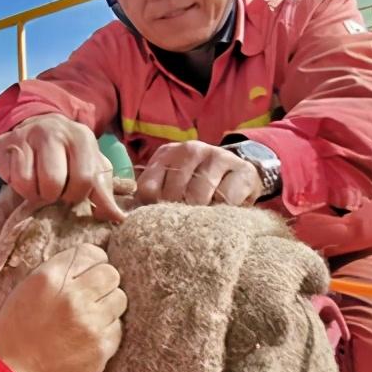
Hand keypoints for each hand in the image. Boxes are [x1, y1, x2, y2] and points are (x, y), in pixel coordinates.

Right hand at [0, 114, 126, 221]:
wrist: (39, 126)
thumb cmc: (69, 154)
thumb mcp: (91, 167)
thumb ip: (103, 193)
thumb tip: (118, 218)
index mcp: (81, 137)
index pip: (84, 179)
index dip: (77, 194)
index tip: (72, 191)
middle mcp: (54, 131)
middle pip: (53, 182)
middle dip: (53, 195)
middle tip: (53, 190)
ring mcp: (27, 134)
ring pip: (28, 183)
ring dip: (33, 193)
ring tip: (39, 185)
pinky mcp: (4, 142)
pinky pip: (9, 177)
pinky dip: (16, 185)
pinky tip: (24, 176)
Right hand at [0, 244, 126, 371]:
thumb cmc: (13, 335)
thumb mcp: (25, 292)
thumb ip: (56, 275)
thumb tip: (86, 266)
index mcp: (49, 278)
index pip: (91, 252)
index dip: (93, 261)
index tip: (91, 271)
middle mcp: (72, 296)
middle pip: (111, 274)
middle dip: (103, 282)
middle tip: (93, 295)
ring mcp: (90, 323)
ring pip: (119, 299)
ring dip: (107, 306)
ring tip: (90, 318)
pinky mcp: (101, 347)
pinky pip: (117, 328)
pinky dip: (106, 331)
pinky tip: (88, 338)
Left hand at [135, 141, 262, 206]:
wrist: (240, 173)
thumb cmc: (198, 184)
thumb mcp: (172, 184)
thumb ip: (152, 196)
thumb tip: (129, 217)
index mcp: (167, 154)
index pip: (148, 187)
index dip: (153, 208)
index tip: (161, 218)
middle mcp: (190, 149)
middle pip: (173, 192)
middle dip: (178, 212)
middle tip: (185, 221)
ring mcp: (217, 156)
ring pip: (199, 195)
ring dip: (200, 213)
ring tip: (202, 218)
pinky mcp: (242, 170)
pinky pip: (226, 198)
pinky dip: (223, 210)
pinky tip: (223, 210)